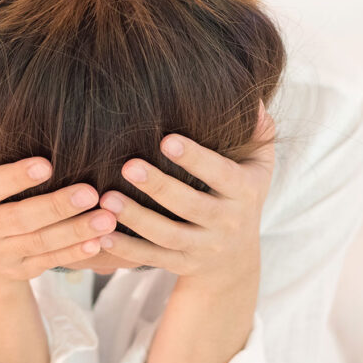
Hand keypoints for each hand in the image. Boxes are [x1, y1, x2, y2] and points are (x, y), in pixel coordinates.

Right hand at [0, 139, 117, 283]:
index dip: (15, 177)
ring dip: (75, 231)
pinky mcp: (21, 270)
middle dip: (56, 206)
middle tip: (90, 191)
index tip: (47, 164)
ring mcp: (1, 253)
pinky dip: (76, 253)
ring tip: (107, 217)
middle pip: (20, 219)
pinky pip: (50, 261)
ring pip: (41, 243)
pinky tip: (101, 241)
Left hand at [97, 104, 276, 287]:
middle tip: (128, 166)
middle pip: (190, 205)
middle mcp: (226, 221)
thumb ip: (260, 131)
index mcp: (243, 191)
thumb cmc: (241, 195)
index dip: (194, 158)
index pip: (220, 173)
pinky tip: (103, 235)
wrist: (237, 260)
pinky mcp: (182, 264)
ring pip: (167, 235)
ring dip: (136, 218)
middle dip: (158, 186)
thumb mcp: (260, 165)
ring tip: (107, 199)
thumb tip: (254, 99)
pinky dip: (127, 249)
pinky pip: (153, 258)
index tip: (165, 139)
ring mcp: (203, 247)